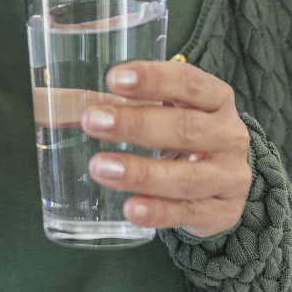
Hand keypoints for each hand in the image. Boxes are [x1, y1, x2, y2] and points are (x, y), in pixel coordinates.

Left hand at [82, 59, 251, 237]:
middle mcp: (230, 135)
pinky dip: (159, 212)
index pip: (189, 83)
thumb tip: (61, 99)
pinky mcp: (223, 212)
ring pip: (187, 176)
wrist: (226, 180)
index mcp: (217, 100)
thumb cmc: (186, 135)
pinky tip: (131, 210)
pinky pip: (189, 213)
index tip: (113, 78)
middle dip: (136, 124)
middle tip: (92, 121)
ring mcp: (230, 176)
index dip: (153, 79)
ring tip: (99, 167)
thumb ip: (129, 103)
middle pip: (186, 128)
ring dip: (141, 173)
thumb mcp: (171, 110)